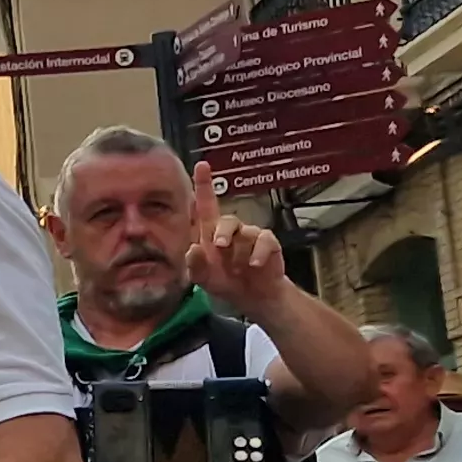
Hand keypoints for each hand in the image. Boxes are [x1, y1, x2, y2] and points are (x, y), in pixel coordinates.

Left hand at [181, 165, 290, 311]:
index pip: (206, 204)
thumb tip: (193, 249)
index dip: (204, 184)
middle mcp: (231, 230)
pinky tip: (253, 265)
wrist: (252, 296)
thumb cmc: (225, 281)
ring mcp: (250, 235)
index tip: (202, 165)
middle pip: (227, 219)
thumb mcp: (203, 278)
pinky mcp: (268, 243)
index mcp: (210, 233)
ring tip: (238, 267)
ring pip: (245, 233)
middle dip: (223, 232)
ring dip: (239, 252)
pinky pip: (264, 241)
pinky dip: (258, 254)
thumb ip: (194, 265)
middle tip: (220, 246)